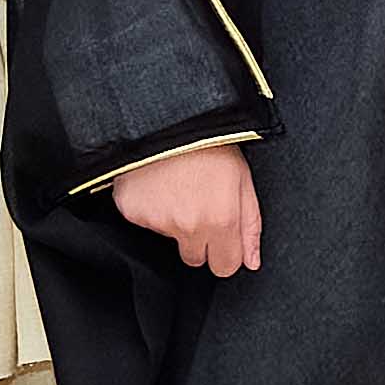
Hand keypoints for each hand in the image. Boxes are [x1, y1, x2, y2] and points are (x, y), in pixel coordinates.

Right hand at [112, 145, 263, 275]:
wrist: (169, 116)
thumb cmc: (210, 143)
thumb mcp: (244, 179)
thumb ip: (250, 226)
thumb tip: (251, 261)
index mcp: (221, 220)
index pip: (224, 267)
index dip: (225, 253)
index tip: (221, 238)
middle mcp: (189, 226)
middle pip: (195, 259)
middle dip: (199, 239)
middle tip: (198, 204)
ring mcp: (158, 221)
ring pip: (169, 237)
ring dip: (174, 219)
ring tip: (177, 185)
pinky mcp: (133, 211)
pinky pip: (144, 221)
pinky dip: (151, 207)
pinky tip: (158, 183)